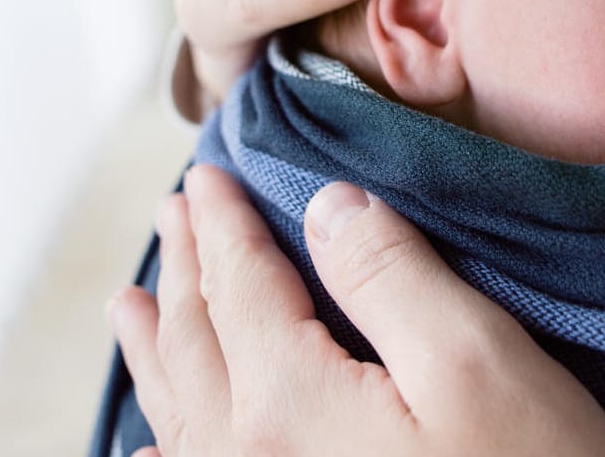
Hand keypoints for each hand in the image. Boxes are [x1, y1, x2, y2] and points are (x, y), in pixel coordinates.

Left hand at [109, 166, 604, 456]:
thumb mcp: (474, 362)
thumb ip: (390, 275)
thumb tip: (327, 206)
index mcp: (288, 402)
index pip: (239, 285)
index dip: (224, 223)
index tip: (204, 176)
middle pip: (197, 341)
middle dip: (186, 268)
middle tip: (173, 212)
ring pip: (180, 411)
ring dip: (156, 346)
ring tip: (130, 306)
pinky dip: (166, 447)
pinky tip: (152, 448)